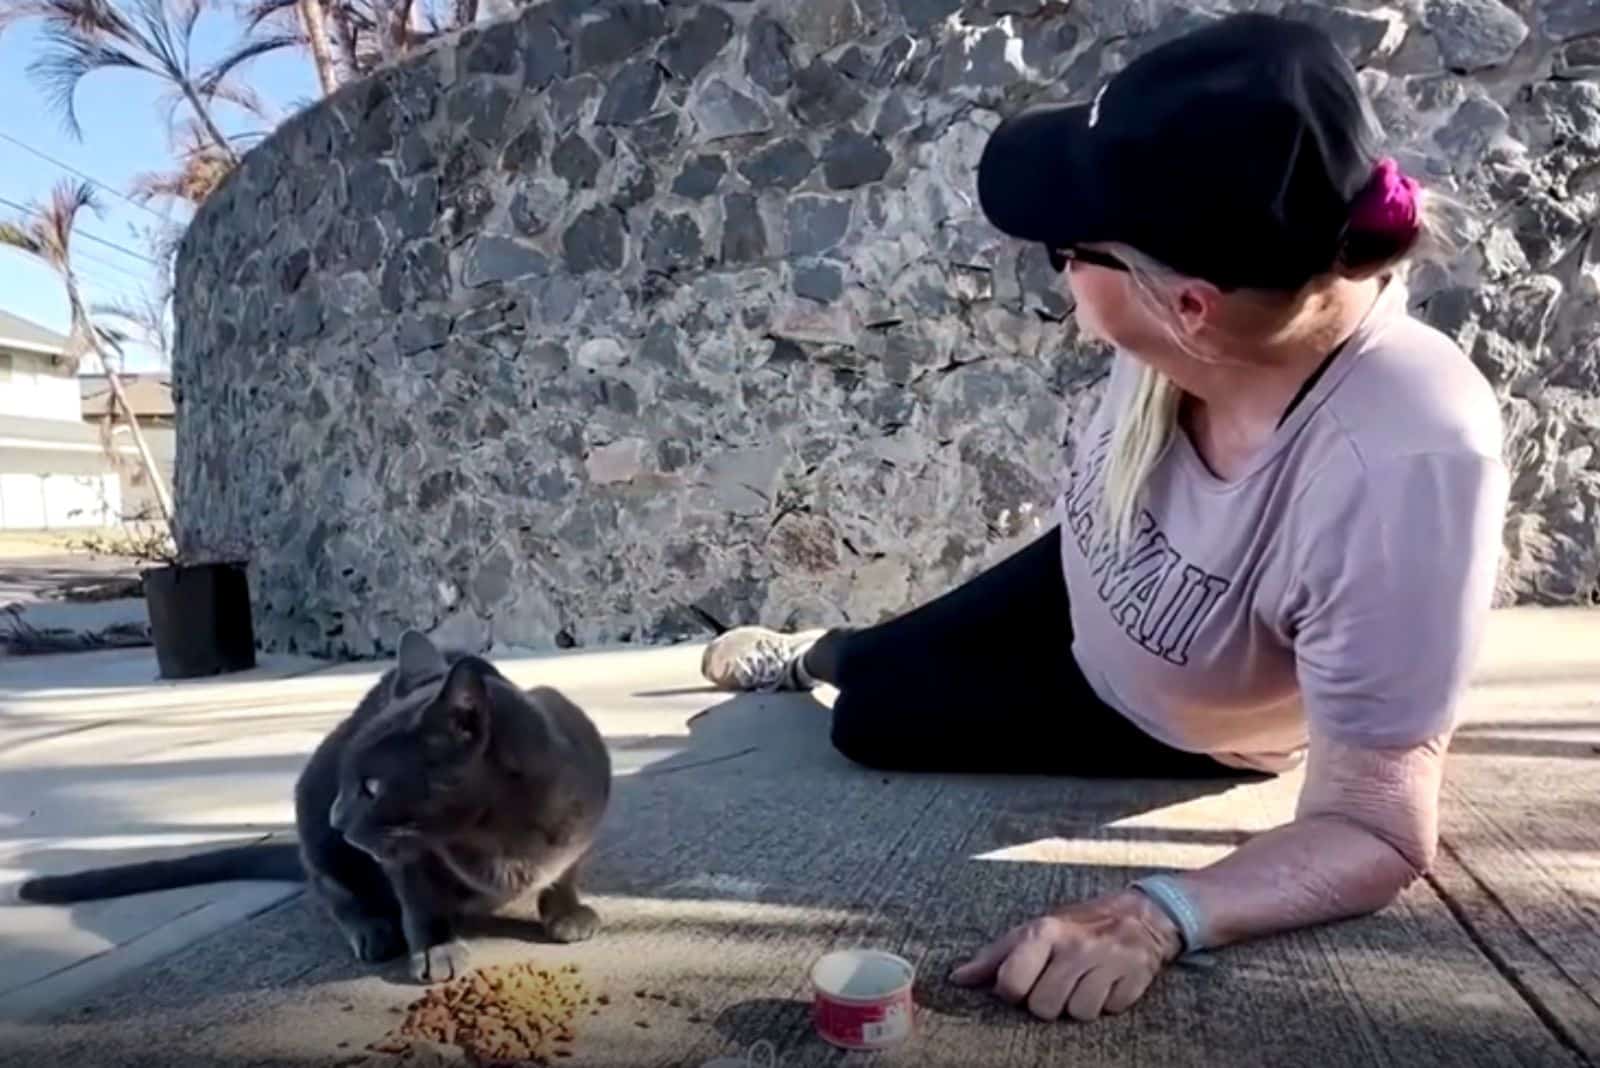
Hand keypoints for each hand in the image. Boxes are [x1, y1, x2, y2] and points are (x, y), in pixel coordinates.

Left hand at [948, 889, 1183, 1021]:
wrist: (1142, 913)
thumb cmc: (1076, 925)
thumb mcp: (1034, 930)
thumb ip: (995, 956)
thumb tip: (957, 979)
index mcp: (1044, 932)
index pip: (1011, 984)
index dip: (1013, 992)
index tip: (1022, 983)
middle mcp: (1076, 946)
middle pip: (1043, 1007)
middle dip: (1048, 1001)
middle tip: (1058, 981)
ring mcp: (1108, 961)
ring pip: (1077, 1014)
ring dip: (1079, 1004)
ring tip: (1084, 981)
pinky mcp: (1135, 978)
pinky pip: (1109, 1011)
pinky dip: (1107, 1002)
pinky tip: (1107, 982)